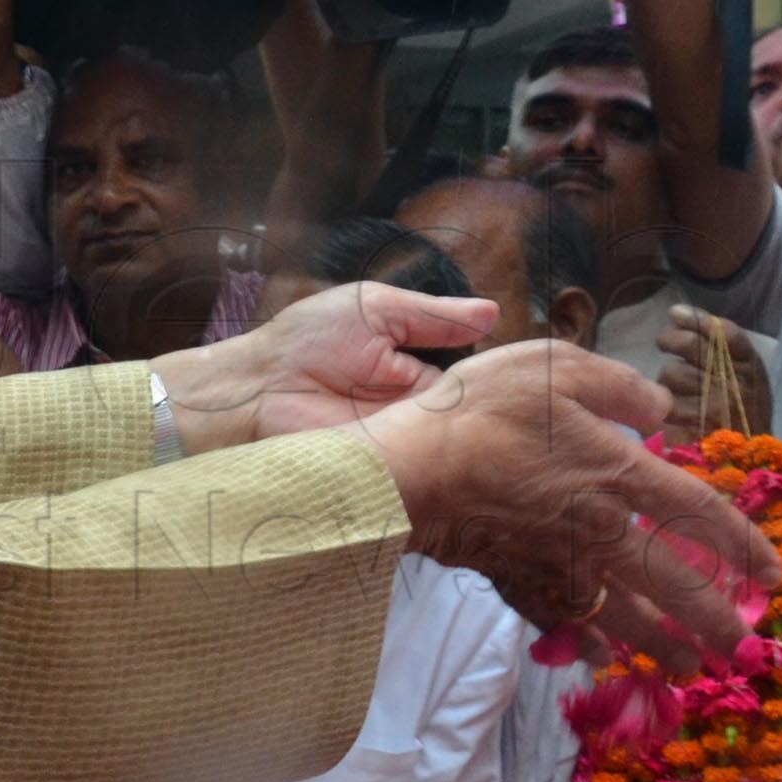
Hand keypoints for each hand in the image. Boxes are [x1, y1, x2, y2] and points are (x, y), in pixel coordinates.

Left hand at [152, 280, 497, 456]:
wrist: (255, 388)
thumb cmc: (307, 340)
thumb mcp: (376, 311)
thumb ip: (433, 316)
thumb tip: (493, 312)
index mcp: (418, 371)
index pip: (473, 378)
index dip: (494, 378)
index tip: (526, 375)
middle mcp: (416, 410)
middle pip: (470, 414)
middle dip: (490, 409)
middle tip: (520, 403)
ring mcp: (405, 442)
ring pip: (455, 443)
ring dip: (468, 434)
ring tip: (498, 426)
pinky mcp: (389, 471)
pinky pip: (427, 468)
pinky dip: (441, 459)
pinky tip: (459, 449)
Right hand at [357, 339, 773, 670]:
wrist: (408, 473)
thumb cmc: (479, 411)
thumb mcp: (556, 366)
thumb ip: (618, 384)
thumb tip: (661, 409)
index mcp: (619, 473)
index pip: (699, 514)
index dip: (741, 544)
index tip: (770, 573)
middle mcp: (600, 530)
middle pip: (673, 583)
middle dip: (712, 619)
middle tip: (741, 649)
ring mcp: (558, 565)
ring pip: (625, 616)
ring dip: (662, 646)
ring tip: (690, 669)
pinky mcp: (517, 582)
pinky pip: (564, 623)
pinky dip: (587, 644)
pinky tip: (602, 658)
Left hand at [655, 307, 771, 440]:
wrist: (750, 460)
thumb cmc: (742, 407)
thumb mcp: (742, 371)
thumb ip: (716, 340)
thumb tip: (675, 312)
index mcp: (749, 367)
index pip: (723, 333)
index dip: (696, 319)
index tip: (675, 315)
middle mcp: (733, 385)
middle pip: (691, 347)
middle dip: (671, 340)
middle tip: (665, 342)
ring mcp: (712, 410)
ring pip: (671, 375)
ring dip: (666, 377)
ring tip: (677, 386)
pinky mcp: (690, 432)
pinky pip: (661, 406)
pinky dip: (658, 405)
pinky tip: (667, 408)